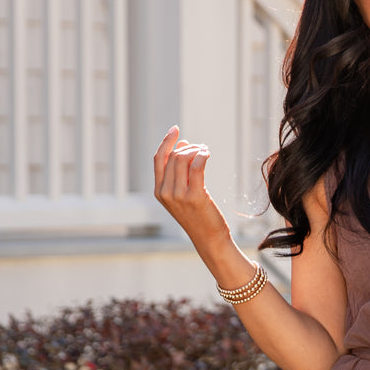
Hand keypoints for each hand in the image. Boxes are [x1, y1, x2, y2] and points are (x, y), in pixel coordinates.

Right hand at [153, 127, 225, 248]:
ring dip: (196, 150)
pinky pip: (197, 165)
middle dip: (188, 147)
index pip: (159, 159)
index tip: (175, 129)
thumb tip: (183, 146)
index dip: (166, 142)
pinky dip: (202, 155)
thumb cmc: (199, 217)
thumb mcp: (183, 195)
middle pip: (173, 157)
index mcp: (159, 192)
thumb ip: (179, 174)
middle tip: (201, 148)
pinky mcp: (195, 196)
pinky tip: (207, 153)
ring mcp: (179, 195)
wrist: (209, 240)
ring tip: (205, 151)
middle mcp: (166, 193)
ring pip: (183, 158)